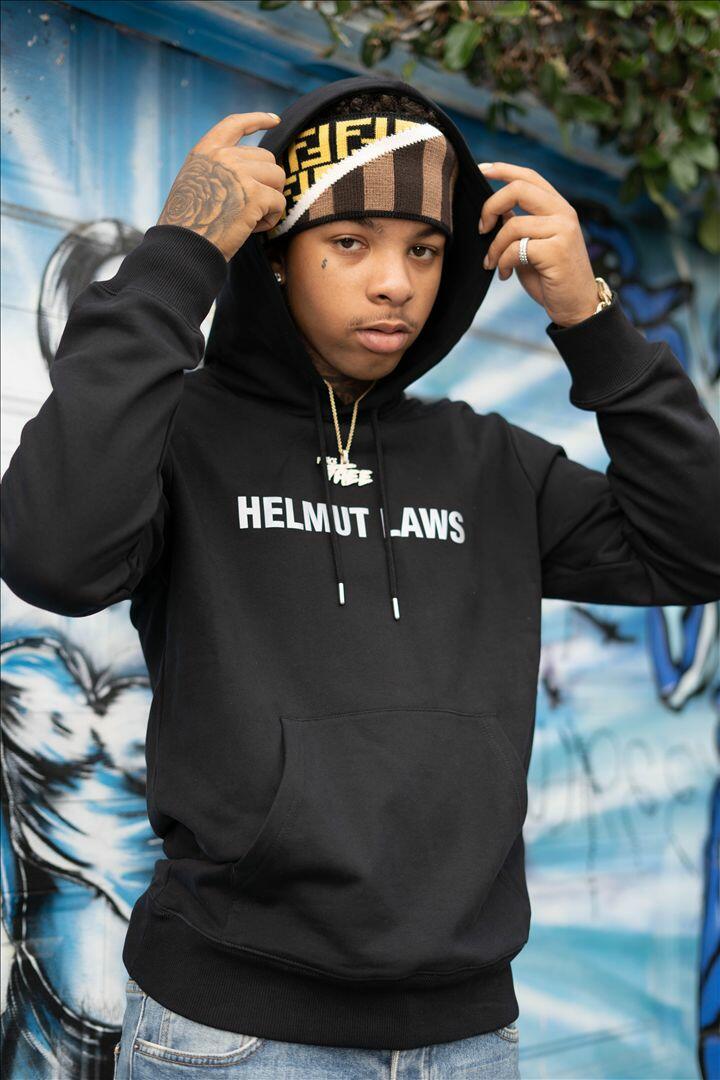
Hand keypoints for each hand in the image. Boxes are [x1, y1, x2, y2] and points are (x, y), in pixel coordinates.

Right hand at [157, 112, 287, 261]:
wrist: (184, 247)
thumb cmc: (189, 225)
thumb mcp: (195, 183)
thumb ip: (218, 169)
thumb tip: (252, 167)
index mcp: (206, 151)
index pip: (235, 124)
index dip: (258, 120)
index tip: (275, 119)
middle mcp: (223, 156)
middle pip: (267, 158)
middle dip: (266, 183)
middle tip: (250, 208)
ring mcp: (240, 173)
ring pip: (278, 178)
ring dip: (270, 201)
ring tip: (250, 219)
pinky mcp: (255, 195)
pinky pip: (279, 203)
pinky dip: (271, 219)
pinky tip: (252, 229)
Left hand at [477, 162, 599, 326]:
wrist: (576, 306)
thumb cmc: (551, 278)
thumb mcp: (532, 246)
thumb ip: (519, 226)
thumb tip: (496, 212)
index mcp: (558, 208)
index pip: (529, 177)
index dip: (503, 170)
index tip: (481, 169)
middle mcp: (563, 213)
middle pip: (518, 189)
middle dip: (491, 206)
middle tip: (481, 228)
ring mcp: (562, 231)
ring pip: (512, 225)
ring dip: (494, 248)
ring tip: (492, 264)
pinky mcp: (556, 252)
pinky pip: (516, 249)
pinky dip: (502, 262)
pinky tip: (505, 275)